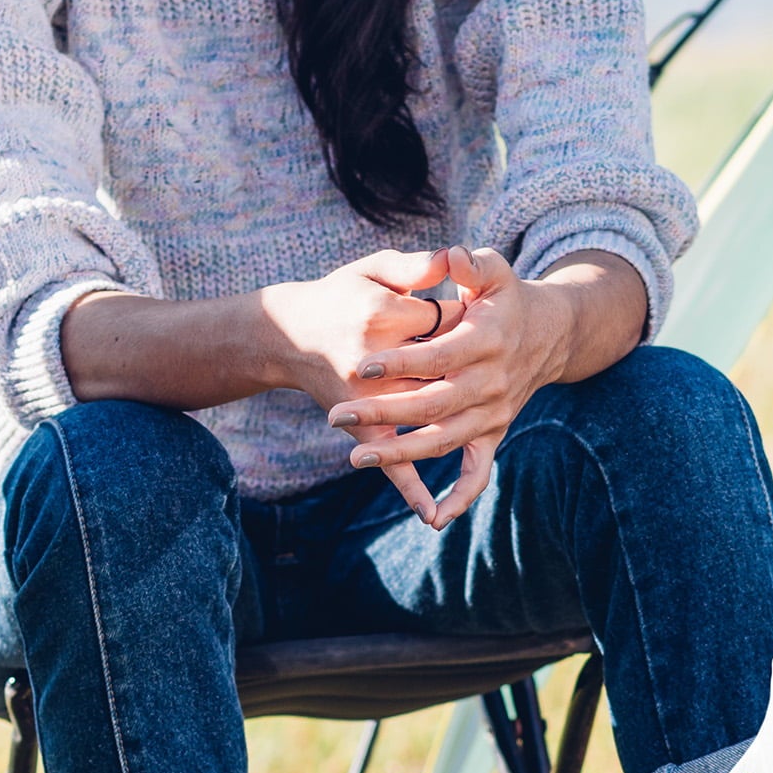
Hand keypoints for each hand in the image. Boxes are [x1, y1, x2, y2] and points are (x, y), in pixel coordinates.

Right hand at [252, 250, 465, 521]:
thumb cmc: (341, 294)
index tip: (476, 312)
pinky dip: (410, 487)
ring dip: (454, 415)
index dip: (467, 317)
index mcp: (380, 316)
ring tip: (483, 411)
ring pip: (423, 416)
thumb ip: (416, 264)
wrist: (289, 332)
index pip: (445, 320)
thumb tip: (454, 257)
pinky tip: (434, 514)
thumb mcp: (374, 266)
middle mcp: (372, 362)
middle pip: (440, 369)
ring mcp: (365, 401)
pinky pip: (389, 460)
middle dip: (463, 364)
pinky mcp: (358, 427)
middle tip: (478, 354)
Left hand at [322, 247, 575, 528]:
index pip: (440, 357)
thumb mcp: (495, 269)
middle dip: (383, 413)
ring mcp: (494, 413)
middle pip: (434, 405)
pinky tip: (432, 518)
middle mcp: (492, 383)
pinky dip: (460, 498)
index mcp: (487, 341)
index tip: (362, 368)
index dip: (402, 362)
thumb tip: (452, 256)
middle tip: (336, 416)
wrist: (547, 334)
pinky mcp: (495, 433)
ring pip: (445, 441)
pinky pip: (481, 473)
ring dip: (401, 452)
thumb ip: (472, 263)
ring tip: (356, 455)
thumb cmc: (506, 297)